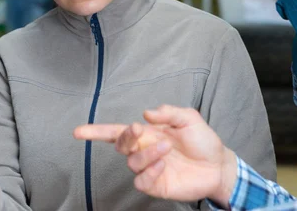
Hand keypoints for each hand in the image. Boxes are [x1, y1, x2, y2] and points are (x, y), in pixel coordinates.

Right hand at [73, 105, 236, 207]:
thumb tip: (146, 113)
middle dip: (124, 137)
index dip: (96, 132)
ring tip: (167, 148)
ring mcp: (149, 168)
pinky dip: (150, 171)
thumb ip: (168, 113)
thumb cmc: (203, 141)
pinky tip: (163, 164)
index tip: (79, 132)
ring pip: (132, 162)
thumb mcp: (189, 119)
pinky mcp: (156, 184)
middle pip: (119, 144)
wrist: (218, 166)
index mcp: (148, 133)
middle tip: (138, 131)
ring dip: (147, 153)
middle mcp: (144, 150)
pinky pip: (141, 180)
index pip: (117, 131)